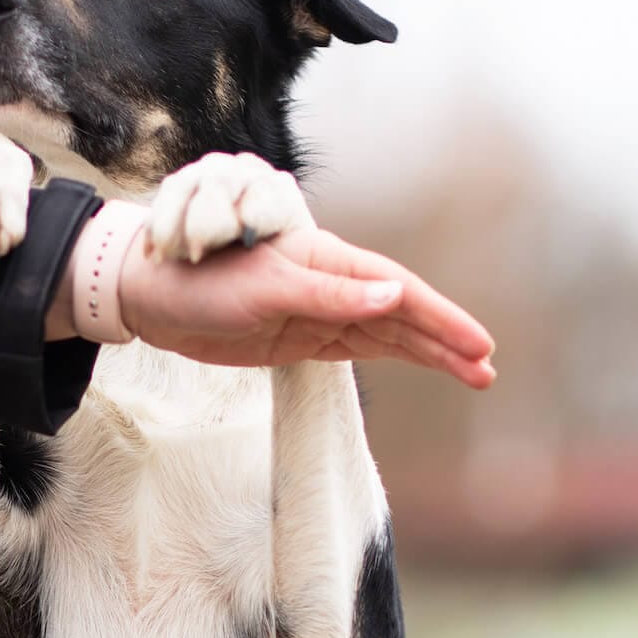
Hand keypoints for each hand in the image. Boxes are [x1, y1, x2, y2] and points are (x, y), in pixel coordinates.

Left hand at [48, 207, 495, 388]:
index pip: (399, 292)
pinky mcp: (302, 337)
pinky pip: (361, 347)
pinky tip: (423, 363)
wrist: (151, 294)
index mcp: (329, 261)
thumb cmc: (201, 280)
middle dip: (446, 341)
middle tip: (487, 371)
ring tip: (474, 376)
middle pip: (404, 315)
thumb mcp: (265, 289)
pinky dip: (395, 356)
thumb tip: (391, 299)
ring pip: (389, 334)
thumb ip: (329, 295)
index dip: (441, 319)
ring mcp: (319, 311)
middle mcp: (332, 283)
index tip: (477, 345)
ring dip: (429, 354)